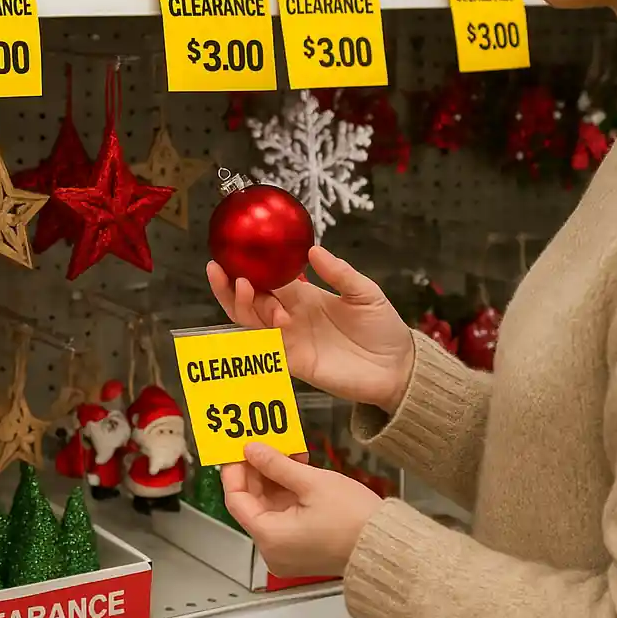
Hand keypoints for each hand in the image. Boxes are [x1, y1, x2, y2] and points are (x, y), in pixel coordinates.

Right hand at [207, 245, 414, 413]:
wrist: (398, 367)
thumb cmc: (383, 327)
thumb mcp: (364, 292)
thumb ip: (339, 273)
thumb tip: (313, 250)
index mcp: (304, 296)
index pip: (267, 279)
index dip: (248, 267)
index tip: (231, 252)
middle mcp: (290, 316)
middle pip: (250, 301)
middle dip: (230, 287)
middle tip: (218, 268)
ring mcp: (291, 340)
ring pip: (253, 323)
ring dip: (244, 305)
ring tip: (241, 285)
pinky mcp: (296, 363)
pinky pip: (271, 348)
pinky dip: (268, 332)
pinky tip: (276, 316)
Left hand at [222, 443, 381, 577]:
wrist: (386, 545)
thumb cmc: (355, 521)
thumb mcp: (312, 482)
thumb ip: (276, 464)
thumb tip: (253, 450)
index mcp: (270, 537)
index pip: (236, 499)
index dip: (235, 470)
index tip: (237, 449)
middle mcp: (273, 550)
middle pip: (251, 504)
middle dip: (256, 472)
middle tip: (260, 444)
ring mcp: (287, 551)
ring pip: (268, 508)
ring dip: (273, 479)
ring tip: (283, 452)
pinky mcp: (301, 548)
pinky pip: (283, 516)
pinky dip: (287, 493)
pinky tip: (296, 469)